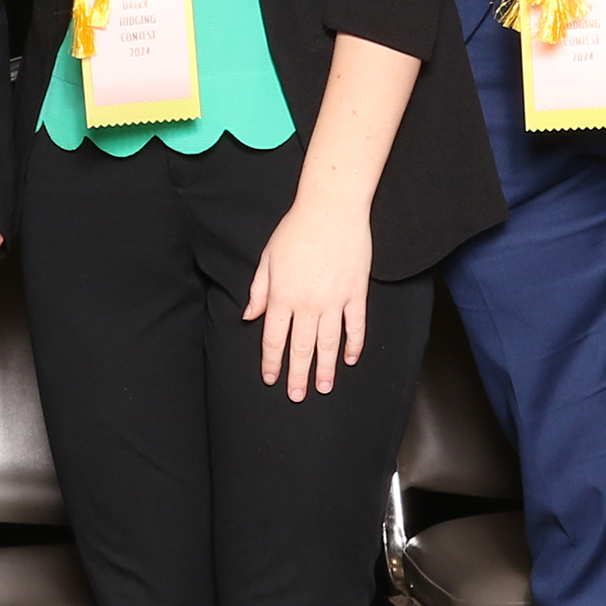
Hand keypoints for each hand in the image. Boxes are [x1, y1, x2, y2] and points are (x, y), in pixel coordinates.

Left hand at [243, 197, 372, 400]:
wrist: (331, 209)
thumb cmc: (295, 230)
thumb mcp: (267, 258)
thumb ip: (258, 290)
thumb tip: (248, 317)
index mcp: (282, 296)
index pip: (274, 339)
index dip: (271, 362)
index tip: (271, 379)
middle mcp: (307, 303)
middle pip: (300, 347)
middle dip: (297, 375)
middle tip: (296, 395)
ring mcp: (334, 299)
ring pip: (328, 343)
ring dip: (325, 368)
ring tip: (324, 388)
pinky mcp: (356, 292)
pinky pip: (355, 325)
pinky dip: (354, 344)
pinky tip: (350, 359)